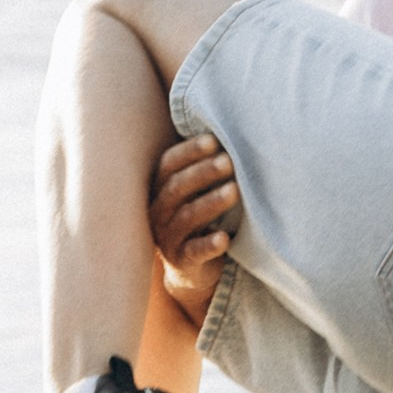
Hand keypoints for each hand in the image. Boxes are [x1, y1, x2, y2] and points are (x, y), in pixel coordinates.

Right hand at [149, 133, 241, 323]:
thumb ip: (202, 165)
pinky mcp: (182, 261)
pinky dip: (209, 244)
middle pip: (176, 188)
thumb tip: (231, 126)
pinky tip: (225, 238)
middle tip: (229, 161)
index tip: (213, 140)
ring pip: (186, 217)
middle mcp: (158, 211)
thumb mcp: (194, 190)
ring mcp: (167, 238)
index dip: (188, 152)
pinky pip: (194, 252)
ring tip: (234, 190)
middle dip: (203, 172)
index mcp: (159, 189)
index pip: (168, 165)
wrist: (192, 267)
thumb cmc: (196, 216)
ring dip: (210, 202)